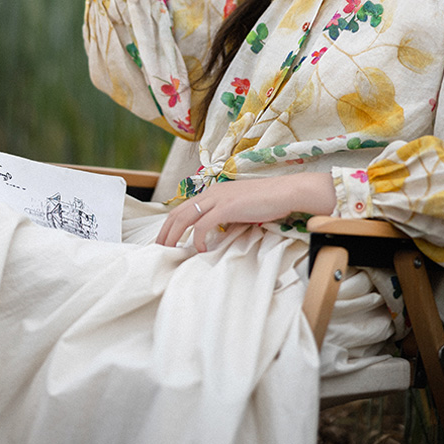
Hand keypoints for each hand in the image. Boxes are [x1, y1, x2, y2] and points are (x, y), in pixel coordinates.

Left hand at [156, 172, 336, 250]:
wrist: (285, 192)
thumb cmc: (268, 201)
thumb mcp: (241, 207)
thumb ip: (227, 216)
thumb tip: (218, 233)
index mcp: (215, 191)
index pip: (184, 207)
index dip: (171, 224)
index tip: (166, 240)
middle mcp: (213, 192)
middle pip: (178, 212)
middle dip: (165, 231)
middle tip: (159, 250)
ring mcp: (219, 198)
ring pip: (185, 217)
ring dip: (174, 236)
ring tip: (171, 252)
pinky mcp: (227, 207)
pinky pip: (203, 225)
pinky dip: (198, 239)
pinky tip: (202, 250)